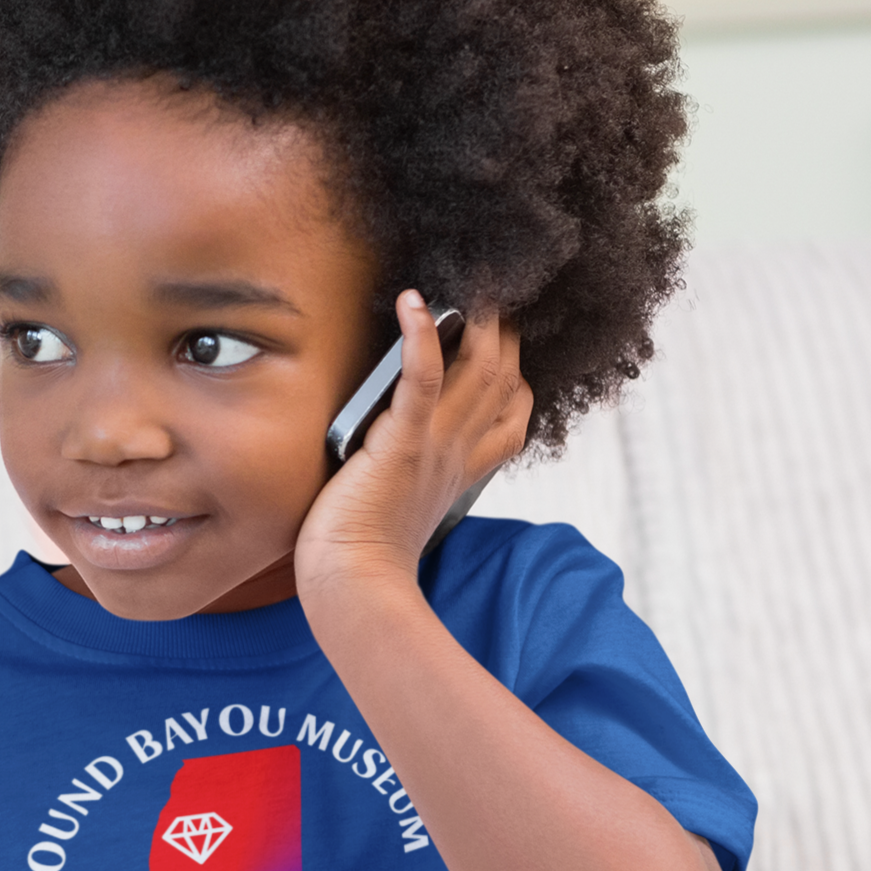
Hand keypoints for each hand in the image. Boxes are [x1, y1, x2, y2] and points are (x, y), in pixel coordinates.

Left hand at [295, 290, 532, 599]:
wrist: (355, 588)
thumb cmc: (363, 558)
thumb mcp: (402, 508)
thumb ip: (411, 475)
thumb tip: (394, 445)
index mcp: (459, 472)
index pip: (511, 419)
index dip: (515, 378)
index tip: (504, 349)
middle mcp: (456, 454)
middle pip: (503, 380)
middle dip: (504, 332)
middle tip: (493, 292)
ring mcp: (433, 446)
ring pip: (476, 370)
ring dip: (478, 321)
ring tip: (472, 282)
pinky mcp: (400, 443)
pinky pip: (420, 380)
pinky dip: (420, 336)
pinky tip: (413, 302)